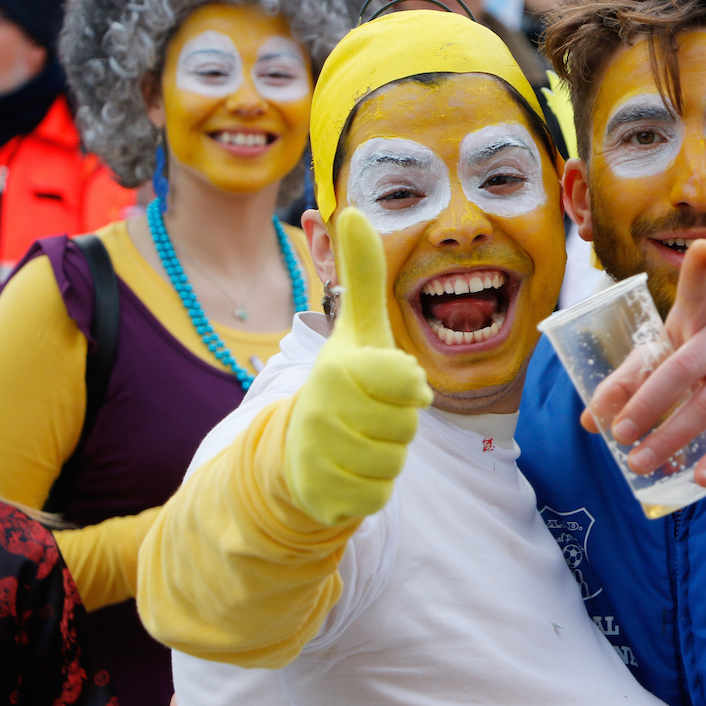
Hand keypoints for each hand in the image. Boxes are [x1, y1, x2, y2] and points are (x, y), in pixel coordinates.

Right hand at [285, 208, 432, 525]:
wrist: (295, 448)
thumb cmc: (344, 381)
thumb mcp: (359, 329)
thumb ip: (362, 275)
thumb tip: (354, 210)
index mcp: (338, 367)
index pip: (405, 379)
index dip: (409, 383)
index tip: (397, 379)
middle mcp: (323, 410)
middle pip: (407, 424)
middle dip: (400, 421)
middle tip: (374, 411)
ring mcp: (320, 455)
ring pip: (395, 460)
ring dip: (388, 452)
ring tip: (362, 437)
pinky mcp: (324, 495)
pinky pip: (378, 494)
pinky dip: (374, 484)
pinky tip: (351, 468)